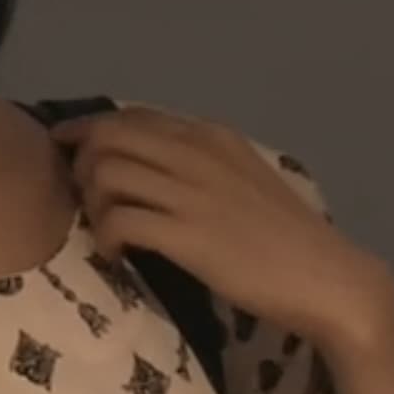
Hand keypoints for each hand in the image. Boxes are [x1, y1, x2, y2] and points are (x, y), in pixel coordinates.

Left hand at [54, 108, 393, 356]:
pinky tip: (117, 255)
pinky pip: (117, 219)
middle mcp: (197, 153)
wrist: (324, 276)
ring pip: (106, 172)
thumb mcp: (246, 178)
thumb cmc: (287, 236)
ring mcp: (191, 192)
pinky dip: (106, 237)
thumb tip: (152, 167)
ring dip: (92, 202)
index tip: (69, 149)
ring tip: (106, 229)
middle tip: (88, 199)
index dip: (91, 129)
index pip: (133, 116)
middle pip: (109, 135)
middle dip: (83, 163)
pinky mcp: (185, 234)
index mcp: (213, 136)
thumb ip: (202, 165)